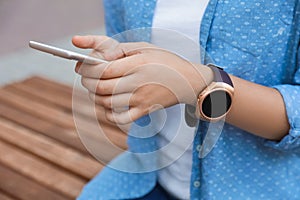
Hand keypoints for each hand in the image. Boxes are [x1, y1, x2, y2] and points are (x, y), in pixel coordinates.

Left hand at [72, 35, 212, 123]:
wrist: (187, 81)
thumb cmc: (165, 61)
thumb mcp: (145, 47)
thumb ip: (120, 50)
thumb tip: (99, 56)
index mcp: (136, 65)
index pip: (102, 70)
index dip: (86, 68)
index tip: (80, 65)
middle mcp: (137, 83)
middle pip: (100, 87)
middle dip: (86, 82)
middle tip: (85, 76)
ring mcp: (140, 100)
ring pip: (106, 102)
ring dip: (94, 96)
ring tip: (94, 89)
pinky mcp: (143, 111)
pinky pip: (120, 118)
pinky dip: (108, 114)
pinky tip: (106, 106)